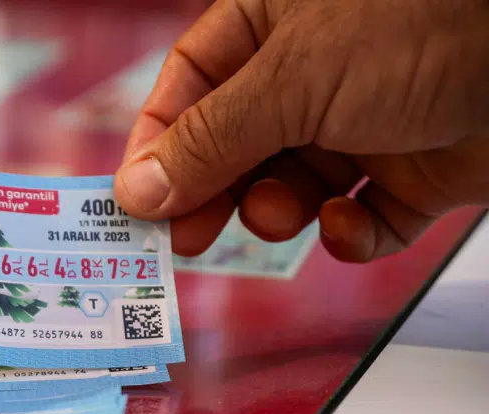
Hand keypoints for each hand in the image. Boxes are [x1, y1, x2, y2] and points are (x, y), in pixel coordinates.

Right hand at [115, 0, 488, 262]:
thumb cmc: (430, 23)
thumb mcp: (294, 80)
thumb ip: (210, 140)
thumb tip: (138, 189)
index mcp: (272, 23)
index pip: (190, 87)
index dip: (158, 143)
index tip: (136, 199)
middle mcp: (315, 74)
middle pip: (234, 146)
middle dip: (212, 192)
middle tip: (185, 237)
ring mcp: (366, 123)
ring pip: (292, 187)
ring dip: (277, 212)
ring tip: (283, 215)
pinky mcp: (416, 172)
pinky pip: (362, 219)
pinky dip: (349, 234)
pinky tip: (348, 224)